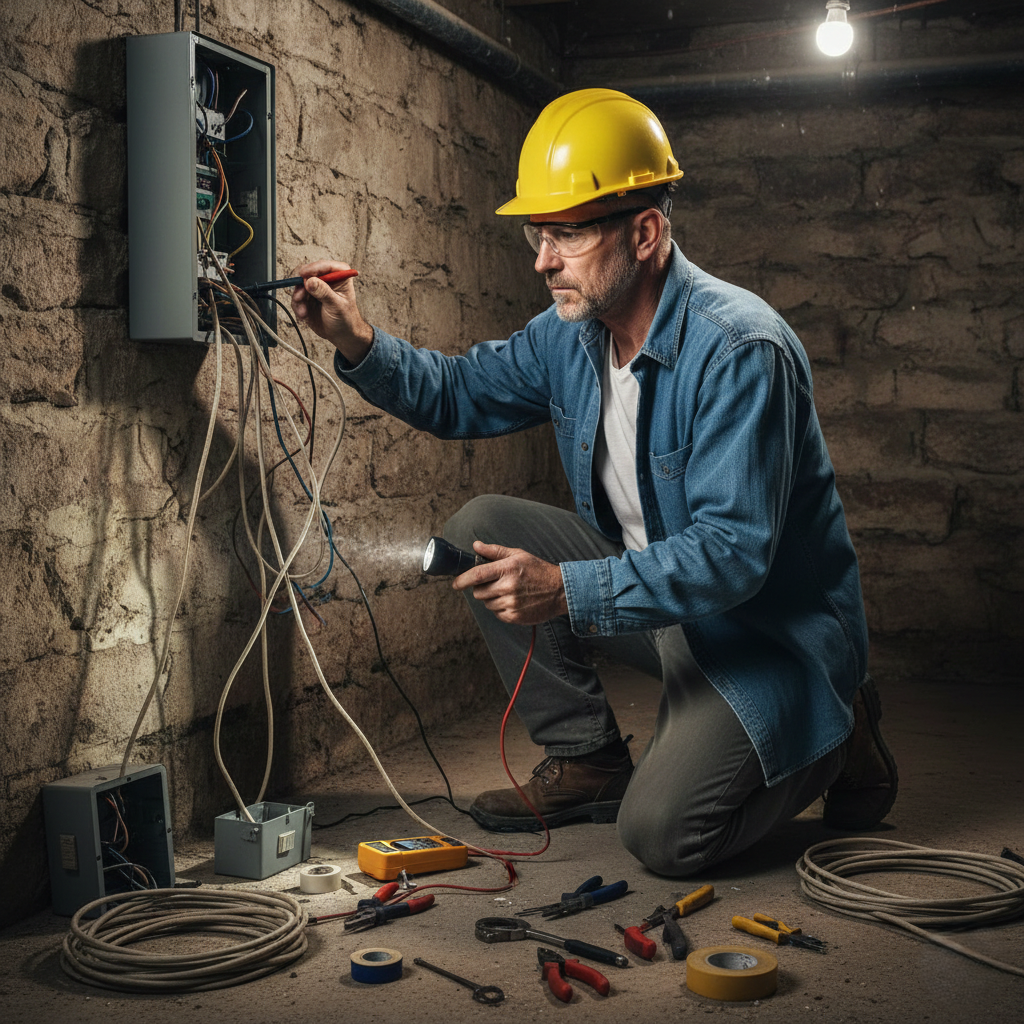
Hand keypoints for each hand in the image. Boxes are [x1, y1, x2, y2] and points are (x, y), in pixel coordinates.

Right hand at [290, 259, 372, 363]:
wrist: (341, 335)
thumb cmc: (346, 319)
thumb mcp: (337, 306)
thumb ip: (324, 292)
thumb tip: (310, 281)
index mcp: (339, 275)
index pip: (325, 265)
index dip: (313, 268)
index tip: (303, 275)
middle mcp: (326, 278)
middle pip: (308, 272)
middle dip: (301, 284)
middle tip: (300, 295)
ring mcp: (315, 287)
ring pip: (299, 284)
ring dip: (298, 298)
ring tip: (303, 311)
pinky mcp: (307, 297)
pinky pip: (296, 297)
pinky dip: (297, 306)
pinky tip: (303, 315)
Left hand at [452, 542, 567, 624]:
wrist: (559, 591)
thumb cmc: (538, 570)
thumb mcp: (518, 555)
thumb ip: (495, 551)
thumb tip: (476, 546)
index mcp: (508, 569)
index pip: (477, 575)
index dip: (462, 580)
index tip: (455, 583)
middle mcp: (508, 587)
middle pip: (478, 592)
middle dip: (481, 588)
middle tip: (493, 583)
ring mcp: (511, 604)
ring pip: (487, 604)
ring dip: (491, 598)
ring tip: (507, 591)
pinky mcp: (514, 617)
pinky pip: (496, 614)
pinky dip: (500, 608)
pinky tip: (512, 601)